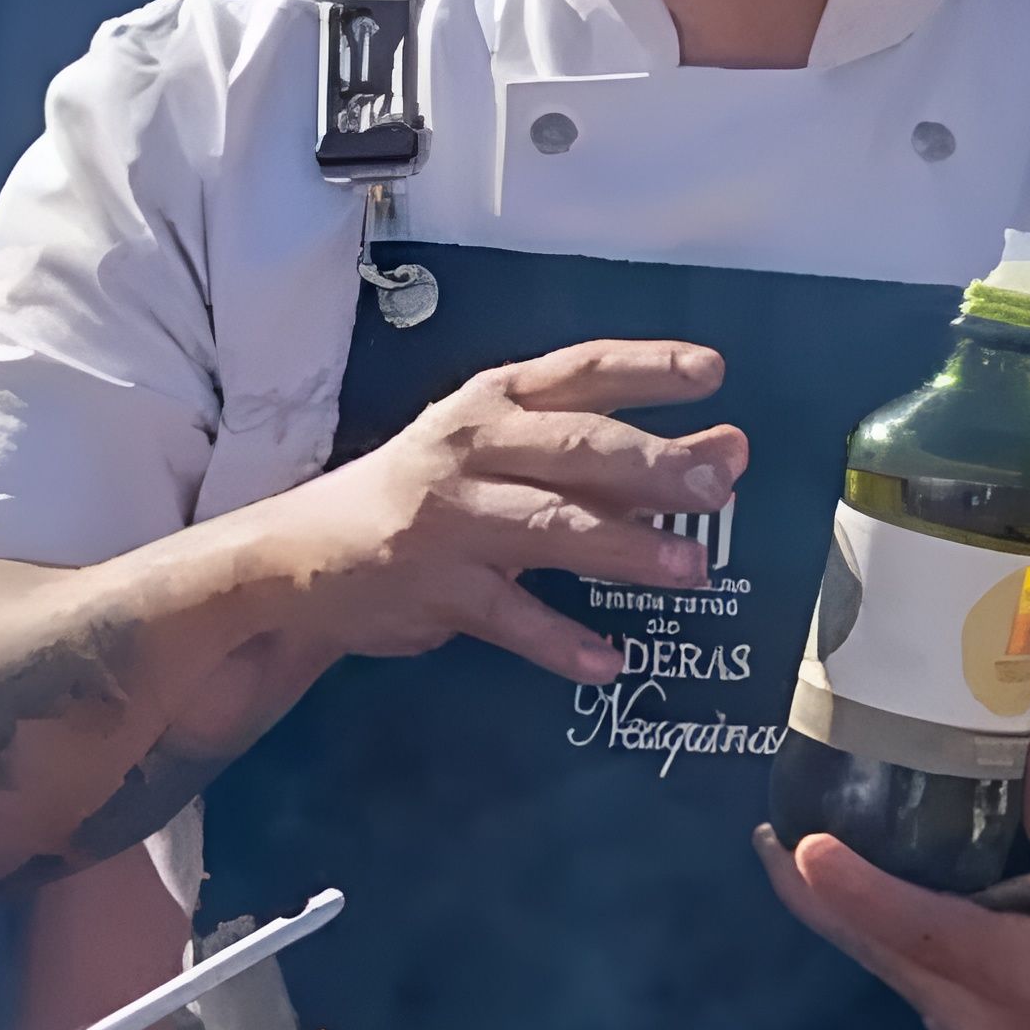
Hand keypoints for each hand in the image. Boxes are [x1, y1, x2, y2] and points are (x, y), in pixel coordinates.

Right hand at [266, 338, 746, 681]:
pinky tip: (605, 660)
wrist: (302, 559)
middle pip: (575, 447)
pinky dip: (557, 641)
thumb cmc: (430, 500)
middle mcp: (471, 448)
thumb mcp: (512, 462)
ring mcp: (448, 518)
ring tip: (691, 568)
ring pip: (548, 527)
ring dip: (624, 548)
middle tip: (717, 485)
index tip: (713, 372)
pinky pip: (508, 616)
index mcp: (494, 402)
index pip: (581, 371)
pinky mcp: (432, 587)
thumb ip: (615, 461)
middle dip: (652, 464)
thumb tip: (727, 453)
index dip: (647, 368)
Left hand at [754, 709, 1029, 1029]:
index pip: (915, 929)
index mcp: (1018, 979)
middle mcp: (974, 1024)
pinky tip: (885, 896)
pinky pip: (913, 986)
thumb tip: (1027, 725)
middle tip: (767, 833)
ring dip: (851, 916)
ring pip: (887, 970)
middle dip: (811, 895)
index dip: (851, 888)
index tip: (798, 845)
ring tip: (816, 848)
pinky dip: (891, 940)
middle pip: (872, 952)